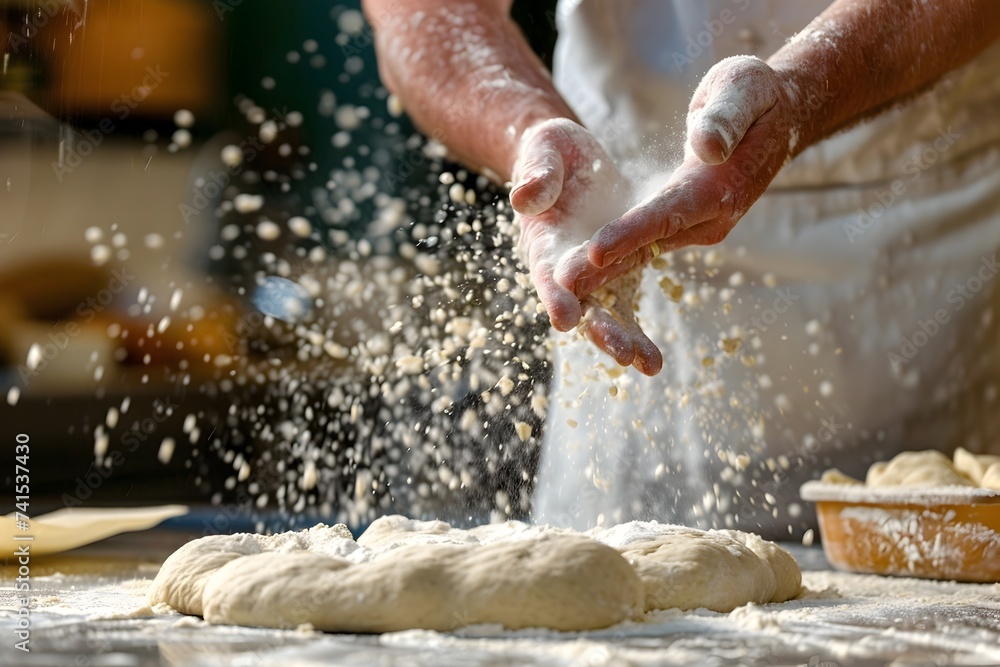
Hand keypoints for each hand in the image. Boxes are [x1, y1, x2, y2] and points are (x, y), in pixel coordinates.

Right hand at [510, 118, 662, 373]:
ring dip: (624, 339)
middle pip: (579, 304)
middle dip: (601, 329)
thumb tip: (524, 198)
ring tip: (649, 365)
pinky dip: (636, 333)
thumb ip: (537, 175)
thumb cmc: (550, 152)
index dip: (553, 294)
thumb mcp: (543, 151)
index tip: (564, 318)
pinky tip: (653, 362)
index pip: (546, 271)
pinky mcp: (614, 271)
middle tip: (622, 354)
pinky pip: (625, 305)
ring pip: (605, 313)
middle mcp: (562, 267)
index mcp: (543, 240)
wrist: (566, 160)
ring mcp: (588, 274)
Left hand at [574, 56, 799, 282]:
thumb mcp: (741, 88)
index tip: (596, 251)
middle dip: (607, 267)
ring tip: (562, 287)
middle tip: (563, 286)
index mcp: (722, 186)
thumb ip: (723, 117)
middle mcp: (712, 216)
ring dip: (605, 272)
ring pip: (646, 251)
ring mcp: (701, 226)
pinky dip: (617, 261)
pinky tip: (584, 274)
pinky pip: (648, 245)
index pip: (669, 212)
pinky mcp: (689, 225)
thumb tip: (707, 148)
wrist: (778, 117)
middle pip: (650, 244)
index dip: (631, 232)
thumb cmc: (754, 95)